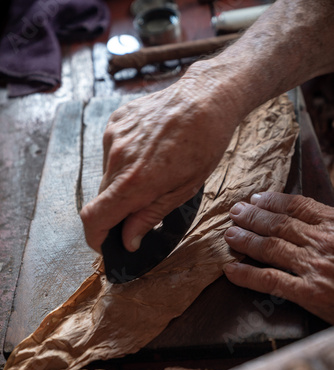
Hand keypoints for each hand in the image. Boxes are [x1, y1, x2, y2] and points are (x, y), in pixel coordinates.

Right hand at [80, 64, 238, 252]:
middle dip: (117, 208)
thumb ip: (149, 216)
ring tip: (153, 168)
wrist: (205, 98)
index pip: (94, 217)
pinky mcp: (116, 122)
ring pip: (108, 174)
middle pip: (103, 197)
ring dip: (122, 181)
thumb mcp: (183, 191)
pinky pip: (112, 151)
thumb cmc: (202, 146)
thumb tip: (128, 240)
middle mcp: (117, 159)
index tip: (102, 243)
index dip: (94, 236)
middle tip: (141, 204)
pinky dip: (124, 159)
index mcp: (135, 181)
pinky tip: (148, 149)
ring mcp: (114, 137)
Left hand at [224, 192, 333, 323]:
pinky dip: (248, 275)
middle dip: (253, 216)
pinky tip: (231, 270)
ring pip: (271, 247)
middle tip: (234, 212)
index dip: (274, 201)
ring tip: (229, 234)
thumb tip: (312, 216)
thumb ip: (330, 224)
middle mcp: (324, 241)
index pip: (300, 206)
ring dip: (246, 239)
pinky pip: (272, 281)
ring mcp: (315, 266)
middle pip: (280, 224)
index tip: (257, 198)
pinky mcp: (310, 293)